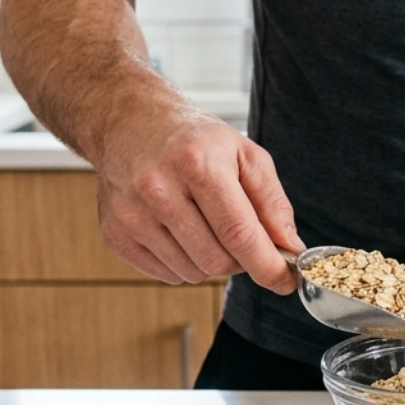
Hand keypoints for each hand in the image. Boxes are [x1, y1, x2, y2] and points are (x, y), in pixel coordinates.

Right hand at [93, 102, 301, 290]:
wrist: (132, 123)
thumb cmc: (194, 140)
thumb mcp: (245, 154)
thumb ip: (272, 202)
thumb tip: (289, 247)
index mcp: (197, 164)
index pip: (239, 233)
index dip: (267, 265)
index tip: (286, 281)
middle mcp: (158, 189)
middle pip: (216, 260)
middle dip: (240, 260)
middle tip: (240, 237)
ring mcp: (131, 214)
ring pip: (192, 272)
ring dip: (210, 260)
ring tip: (204, 223)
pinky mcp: (115, 234)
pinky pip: (167, 275)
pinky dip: (183, 262)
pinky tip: (179, 229)